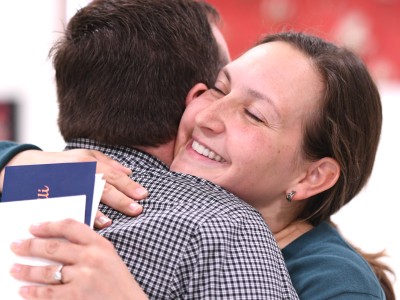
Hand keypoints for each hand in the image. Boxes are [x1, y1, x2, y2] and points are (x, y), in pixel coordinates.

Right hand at [0, 149, 146, 227]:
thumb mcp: (85, 156)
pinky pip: (66, 207)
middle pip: (103, 187)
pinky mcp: (52, 195)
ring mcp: (65, 184)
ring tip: (110, 223)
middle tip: (137, 210)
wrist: (27, 166)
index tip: (143, 195)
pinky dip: (75, 216)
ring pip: (84, 198)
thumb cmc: (62, 162)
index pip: (114, 175)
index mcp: (90, 162)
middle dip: (121, 200)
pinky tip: (83, 225)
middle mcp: (79, 172)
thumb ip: (108, 163)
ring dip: (97, 212)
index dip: (129, 186)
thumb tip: (130, 172)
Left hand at [10, 219, 147, 299]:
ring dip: (26, 270)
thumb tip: (56, 243)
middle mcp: (91, 258)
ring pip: (47, 271)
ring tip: (14, 268)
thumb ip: (89, 248)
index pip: (70, 227)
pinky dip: (33, 291)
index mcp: (101, 244)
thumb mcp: (110, 258)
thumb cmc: (118, 284)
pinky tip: (24, 290)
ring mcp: (83, 278)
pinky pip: (47, 293)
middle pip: (53, 247)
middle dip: (30, 246)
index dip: (49, 226)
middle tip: (16, 245)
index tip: (33, 227)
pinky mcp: (76, 296)